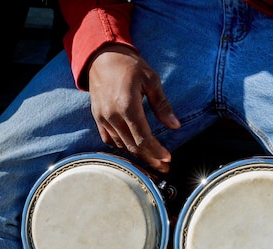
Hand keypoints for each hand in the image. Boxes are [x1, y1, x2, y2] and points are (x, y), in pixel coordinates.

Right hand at [87, 44, 179, 173]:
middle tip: (164, 168)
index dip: (156, 151)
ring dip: (138, 156)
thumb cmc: (129, 66)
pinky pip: (109, 139)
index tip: (168, 158)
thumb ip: (162, 105)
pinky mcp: (97, 117)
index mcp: (127, 105)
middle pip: (133, 146)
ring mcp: (102, 117)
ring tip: (153, 162)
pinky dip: (122, 147)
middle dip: (150, 159)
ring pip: (121, 145)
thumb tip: (175, 125)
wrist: (102, 56)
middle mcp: (112, 115)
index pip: (143, 137)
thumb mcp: (151, 80)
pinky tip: (134, 150)